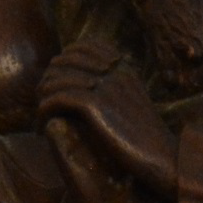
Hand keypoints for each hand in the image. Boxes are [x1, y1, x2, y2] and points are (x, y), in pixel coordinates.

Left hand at [38, 52, 175, 194]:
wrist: (162, 155)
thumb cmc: (146, 138)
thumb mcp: (132, 103)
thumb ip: (114, 89)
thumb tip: (89, 86)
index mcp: (123, 67)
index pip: (83, 47)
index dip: (62, 62)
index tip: (55, 84)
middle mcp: (113, 71)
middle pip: (64, 61)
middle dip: (48, 80)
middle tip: (43, 103)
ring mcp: (105, 86)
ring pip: (56, 79)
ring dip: (43, 99)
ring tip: (41, 118)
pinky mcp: (96, 105)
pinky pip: (57, 98)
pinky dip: (45, 111)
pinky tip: (43, 126)